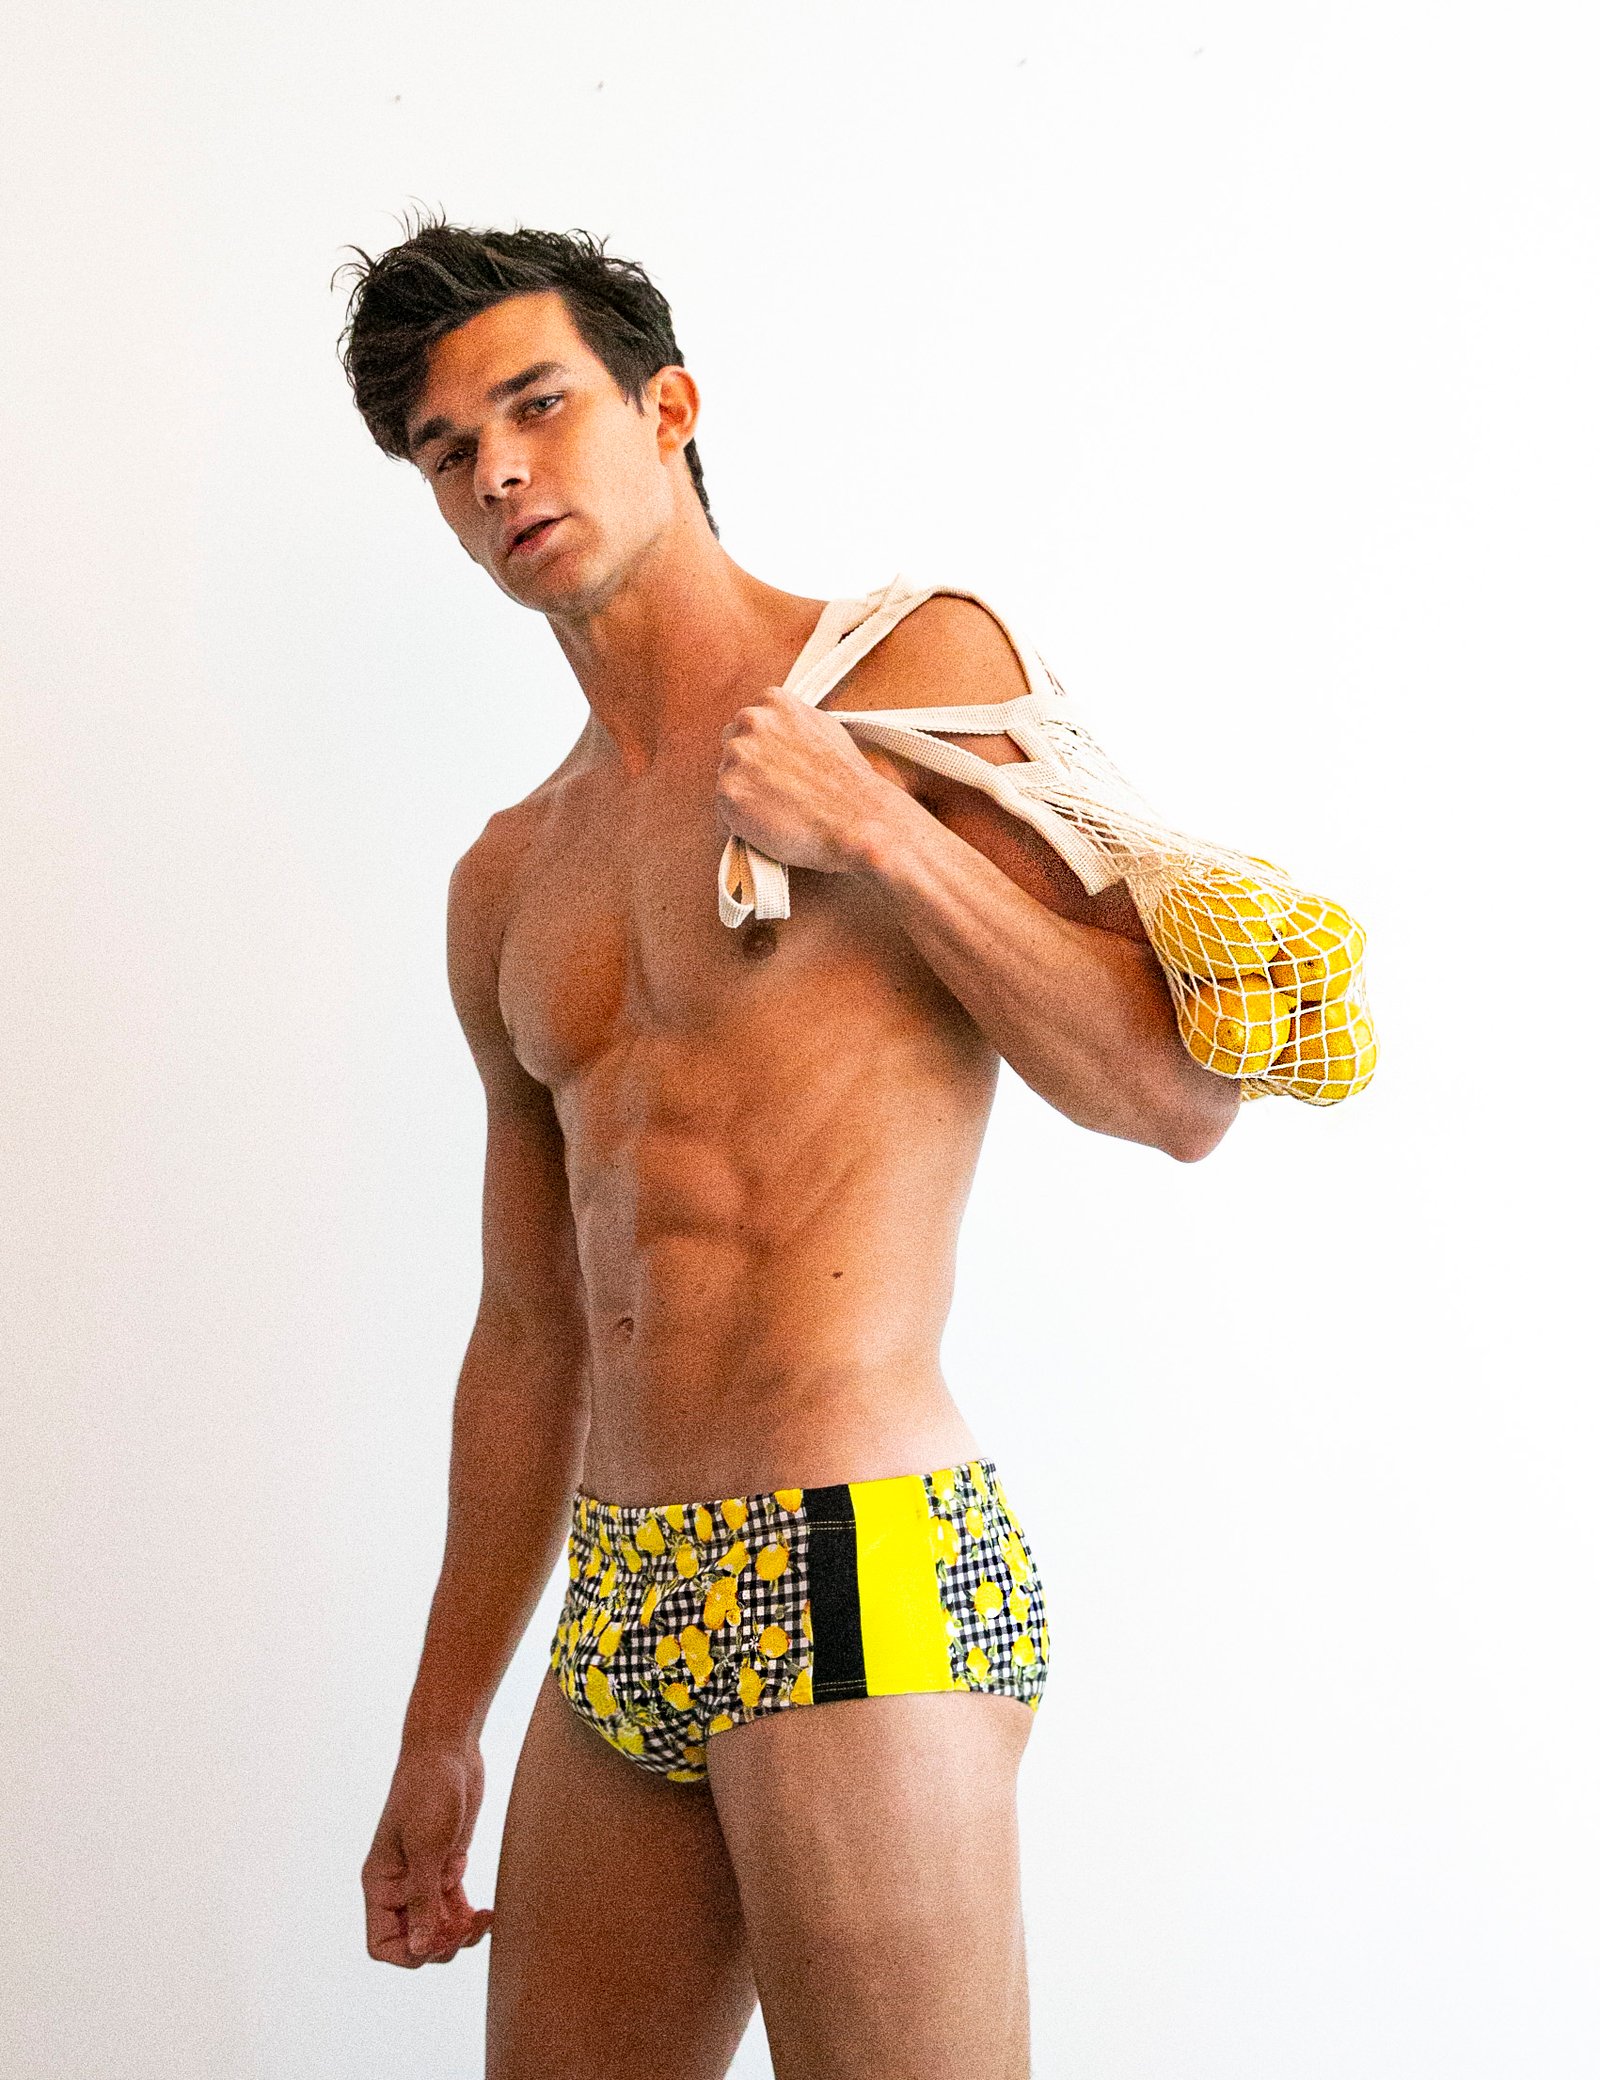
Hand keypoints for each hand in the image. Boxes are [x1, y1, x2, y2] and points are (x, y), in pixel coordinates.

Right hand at [362, 1742, 492, 1967]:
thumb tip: (419, 1949)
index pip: (382, 1943)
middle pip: (414, 1941)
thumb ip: (422, 1900)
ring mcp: (424, 1877)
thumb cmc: (427, 1791)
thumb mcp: (425, 1848)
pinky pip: (455, 1907)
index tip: (439, 1938)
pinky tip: (489, 1913)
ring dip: (460, 1933)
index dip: (409, 1952)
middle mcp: (399, 1886)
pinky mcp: (447, 1865)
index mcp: (381, 1884)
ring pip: (438, 1928)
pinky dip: (470, 1916)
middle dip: (441, 1943)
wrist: (449, 1749)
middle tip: (466, 1926)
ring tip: (483, 1919)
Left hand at [715, 685, 917, 874]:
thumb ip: (792, 725)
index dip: (763, 751)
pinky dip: (741, 824)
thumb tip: (779, 733)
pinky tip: (770, 827)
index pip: (749, 724)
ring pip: (727, 779)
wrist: (858, 819)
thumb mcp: (824, 728)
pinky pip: (724, 812)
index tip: (777, 769)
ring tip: (779, 812)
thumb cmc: (849, 781)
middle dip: (749, 769)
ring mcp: (736, 756)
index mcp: (773, 701)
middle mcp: (750, 721)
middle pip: (732, 747)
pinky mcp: (728, 792)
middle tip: (777, 793)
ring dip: (746, 796)